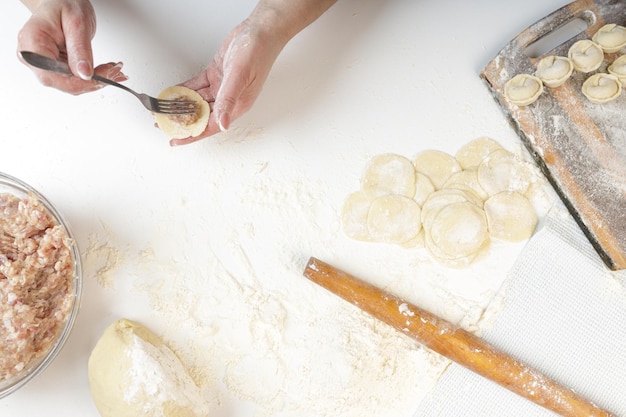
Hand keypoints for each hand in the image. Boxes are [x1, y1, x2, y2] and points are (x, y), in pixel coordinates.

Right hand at [17, 0, 125, 93]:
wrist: (60, 1)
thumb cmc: (64, 4)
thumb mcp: (77, 22)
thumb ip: (80, 49)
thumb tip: (84, 74)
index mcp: (32, 44)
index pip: (52, 76)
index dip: (80, 82)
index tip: (104, 77)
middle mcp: (33, 58)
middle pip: (63, 84)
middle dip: (92, 82)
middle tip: (115, 72)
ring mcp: (43, 65)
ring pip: (72, 85)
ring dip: (96, 81)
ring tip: (113, 70)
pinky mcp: (55, 68)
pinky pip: (75, 79)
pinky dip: (93, 77)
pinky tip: (106, 70)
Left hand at [170, 19, 285, 145]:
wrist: (260, 31)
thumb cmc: (257, 53)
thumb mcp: (239, 77)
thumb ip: (228, 100)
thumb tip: (223, 124)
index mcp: (237, 105)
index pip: (211, 126)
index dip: (192, 134)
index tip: (176, 140)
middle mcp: (229, 99)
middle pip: (202, 116)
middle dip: (182, 121)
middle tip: (162, 124)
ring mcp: (222, 87)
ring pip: (198, 101)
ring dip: (181, 105)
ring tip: (163, 109)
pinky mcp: (217, 75)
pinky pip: (197, 86)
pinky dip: (185, 89)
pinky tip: (173, 92)